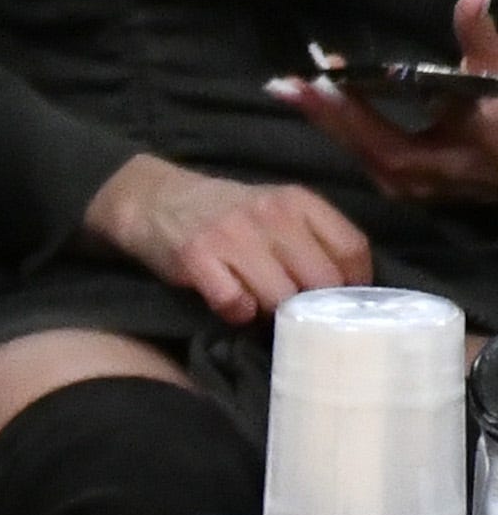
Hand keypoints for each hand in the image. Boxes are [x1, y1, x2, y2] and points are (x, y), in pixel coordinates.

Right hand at [81, 152, 372, 323]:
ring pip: (279, 296)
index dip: (354, 282)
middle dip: (313, 305)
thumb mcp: (277, 209)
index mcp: (298, 200)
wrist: (160, 200)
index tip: (343, 302)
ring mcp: (233, 235)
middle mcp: (271, 214)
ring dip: (274, 314)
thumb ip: (311, 235)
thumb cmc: (227, 215)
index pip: (350, 247)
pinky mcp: (198, 257)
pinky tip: (234, 306)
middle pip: (319, 279)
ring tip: (264, 310)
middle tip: (300, 314)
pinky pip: (234, 303)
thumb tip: (345, 285)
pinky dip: (238, 313)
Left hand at [270, 0, 497, 206]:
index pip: (362, 126)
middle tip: (284, 82)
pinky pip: (368, 152)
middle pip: (349, 140)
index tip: (309, 74)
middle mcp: (402, 180)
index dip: (335, 99)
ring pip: (356, 148)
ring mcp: (404, 186)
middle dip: (318, 109)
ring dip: (330, 119)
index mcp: (417, 160)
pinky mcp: (410, 183)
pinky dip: (351, 128)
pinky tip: (336, 110)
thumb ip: (482, 41)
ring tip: (303, 91)